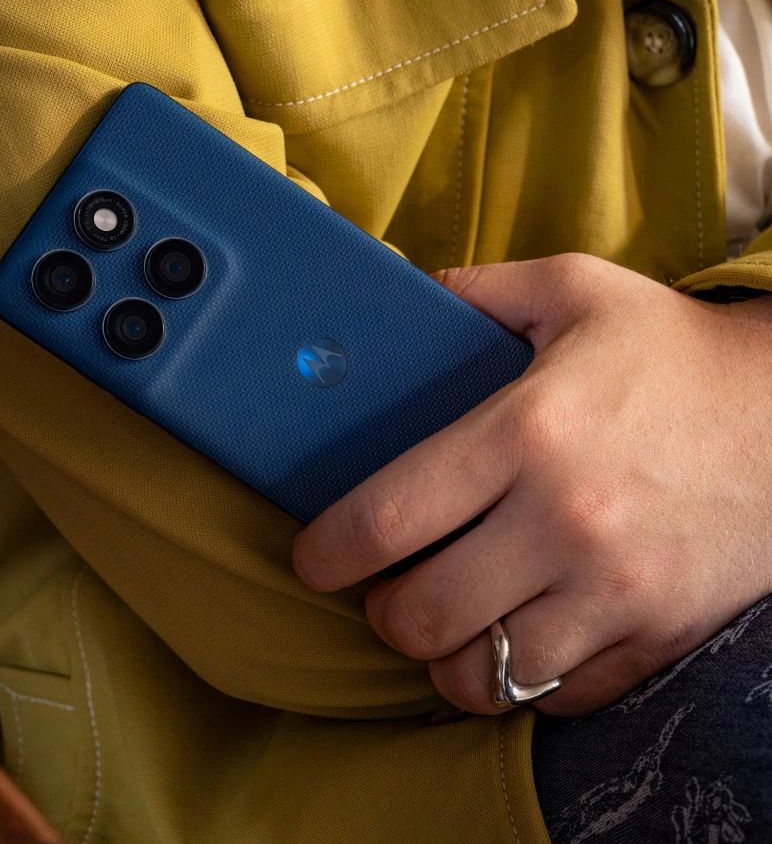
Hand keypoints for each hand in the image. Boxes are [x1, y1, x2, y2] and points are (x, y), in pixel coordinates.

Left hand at [292, 253, 771, 716]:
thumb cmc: (672, 350)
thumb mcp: (575, 291)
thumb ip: (479, 289)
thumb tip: (404, 289)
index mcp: (526, 432)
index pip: (388, 517)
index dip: (328, 551)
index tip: (313, 558)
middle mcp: (565, 521)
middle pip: (420, 614)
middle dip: (381, 610)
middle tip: (387, 583)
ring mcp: (614, 591)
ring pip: (484, 674)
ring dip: (443, 655)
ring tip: (446, 617)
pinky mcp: (657, 634)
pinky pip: (560, 696)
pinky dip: (519, 679)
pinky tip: (513, 635)